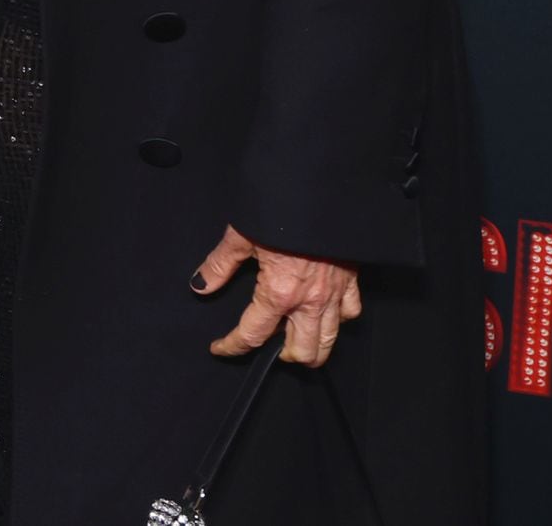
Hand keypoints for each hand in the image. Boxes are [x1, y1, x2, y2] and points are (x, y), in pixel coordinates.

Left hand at [195, 225, 362, 365]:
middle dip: (283, 357)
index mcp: (278, 293)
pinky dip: (337, 319)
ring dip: (311, 348)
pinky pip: (350, 312)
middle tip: (267, 346)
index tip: (220, 348)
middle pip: (302, 351)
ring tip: (295, 343)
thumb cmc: (278, 210)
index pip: (253, 335)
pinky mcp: (350, 282)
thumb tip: (201, 285)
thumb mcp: (240, 236)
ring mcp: (333, 294)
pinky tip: (325, 314)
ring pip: (329, 341)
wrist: (319, 193)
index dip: (233, 346)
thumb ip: (219, 265)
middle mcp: (309, 301)